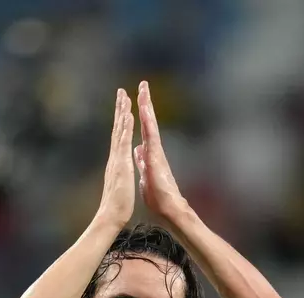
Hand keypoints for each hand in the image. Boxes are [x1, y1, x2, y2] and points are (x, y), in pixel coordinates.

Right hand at [97, 87, 135, 228]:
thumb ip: (120, 172)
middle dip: (119, 110)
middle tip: (121, 92)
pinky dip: (125, 128)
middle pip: (117, 129)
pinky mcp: (120, 164)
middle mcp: (114, 157)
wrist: (111, 216)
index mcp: (117, 162)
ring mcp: (116, 159)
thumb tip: (120, 166)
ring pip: (119, 131)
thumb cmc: (117, 204)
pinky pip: (123, 142)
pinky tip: (128, 116)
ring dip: (122, 113)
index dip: (120, 121)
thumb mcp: (120, 183)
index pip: (118, 137)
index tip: (123, 106)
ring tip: (125, 96)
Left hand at [134, 81, 188, 224]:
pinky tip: (145, 114)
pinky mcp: (156, 158)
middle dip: (144, 103)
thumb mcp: (145, 174)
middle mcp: (153, 149)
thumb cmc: (158, 195)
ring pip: (150, 125)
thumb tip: (138, 150)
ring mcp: (156, 152)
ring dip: (147, 108)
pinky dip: (148, 125)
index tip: (135, 99)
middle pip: (148, 122)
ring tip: (144, 91)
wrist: (168, 207)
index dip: (138, 114)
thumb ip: (142, 161)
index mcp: (148, 152)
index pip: (142, 129)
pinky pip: (152, 138)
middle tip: (143, 84)